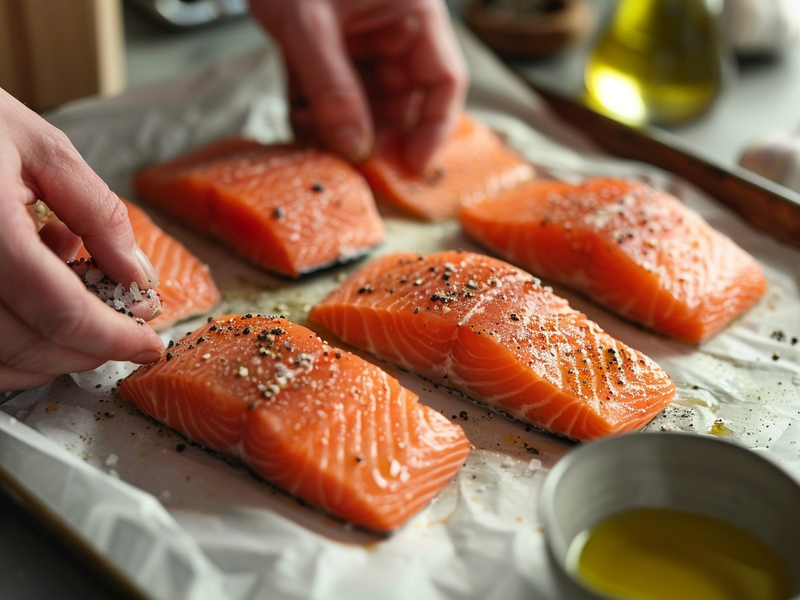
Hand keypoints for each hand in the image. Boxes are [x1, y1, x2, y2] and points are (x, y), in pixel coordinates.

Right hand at [0, 88, 163, 391]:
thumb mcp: (43, 149)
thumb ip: (98, 214)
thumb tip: (137, 275)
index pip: (60, 311)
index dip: (114, 337)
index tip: (149, 343)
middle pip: (30, 345)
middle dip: (92, 348)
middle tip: (129, 329)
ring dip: (53, 355)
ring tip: (84, 310)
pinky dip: (15, 348)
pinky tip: (36, 308)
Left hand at [250, 0, 467, 171]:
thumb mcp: (309, 25)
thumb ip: (332, 88)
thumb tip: (354, 147)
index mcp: (414, 15)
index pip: (444, 81)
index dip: (434, 129)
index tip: (412, 167)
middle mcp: (395, 33)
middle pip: (406, 102)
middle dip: (380, 136)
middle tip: (355, 163)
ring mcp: (364, 44)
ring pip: (370, 105)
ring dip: (346, 130)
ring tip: (317, 138)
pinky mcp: (333, 53)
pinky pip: (338, 97)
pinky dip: (321, 116)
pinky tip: (302, 122)